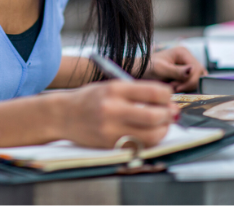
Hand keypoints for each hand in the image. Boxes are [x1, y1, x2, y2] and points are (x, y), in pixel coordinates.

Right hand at [60, 80, 178, 148]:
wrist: (63, 115)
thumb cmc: (90, 99)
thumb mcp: (111, 87)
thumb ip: (138, 93)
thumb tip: (168, 103)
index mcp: (114, 89)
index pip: (153, 92)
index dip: (167, 96)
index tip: (167, 98)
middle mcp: (112, 109)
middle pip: (155, 116)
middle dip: (168, 115)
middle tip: (170, 113)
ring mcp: (111, 130)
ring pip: (151, 135)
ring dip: (163, 130)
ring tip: (161, 124)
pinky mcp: (110, 145)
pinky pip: (140, 146)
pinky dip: (150, 141)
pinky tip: (148, 133)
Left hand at [144, 46, 206, 92]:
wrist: (140, 72)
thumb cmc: (148, 68)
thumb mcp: (160, 70)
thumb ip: (176, 71)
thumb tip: (192, 70)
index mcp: (183, 52)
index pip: (197, 69)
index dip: (189, 81)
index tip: (175, 87)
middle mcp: (187, 57)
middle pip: (199, 75)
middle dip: (187, 84)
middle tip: (172, 87)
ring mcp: (187, 65)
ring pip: (196, 80)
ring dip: (185, 86)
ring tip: (171, 86)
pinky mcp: (185, 73)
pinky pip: (192, 83)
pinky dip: (185, 87)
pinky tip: (174, 87)